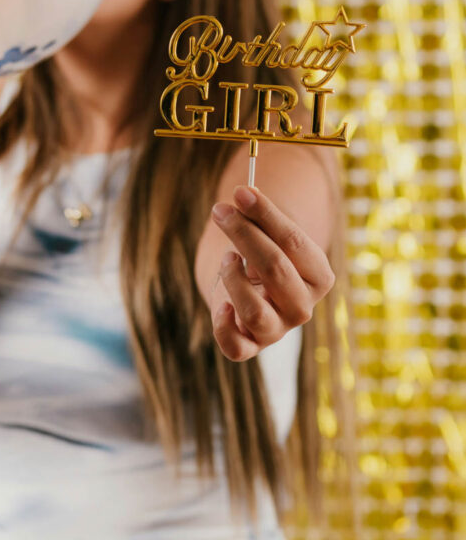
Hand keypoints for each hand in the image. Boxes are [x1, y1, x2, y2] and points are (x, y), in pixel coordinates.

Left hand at [207, 185, 335, 361]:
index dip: (266, 215)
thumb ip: (258, 215)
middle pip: (276, 270)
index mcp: (319, 276)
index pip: (294, 242)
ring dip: (233, 278)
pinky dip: (223, 326)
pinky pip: (236, 348)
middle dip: (244, 234)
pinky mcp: (250, 346)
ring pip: (255, 312)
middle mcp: (303, 307)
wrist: (250, 288)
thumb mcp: (265, 233)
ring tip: (227, 258)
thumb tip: (243, 194)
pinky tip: (221, 303)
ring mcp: (277, 330)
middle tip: (221, 211)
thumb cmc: (262, 254)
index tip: (240, 191)